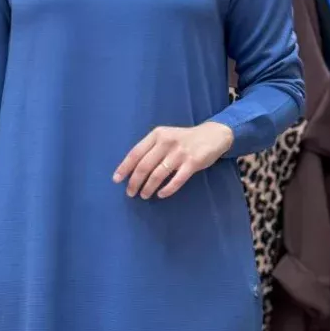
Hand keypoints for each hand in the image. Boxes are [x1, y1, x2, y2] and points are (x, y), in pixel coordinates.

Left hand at [114, 121, 234, 199]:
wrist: (212, 135)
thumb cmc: (183, 139)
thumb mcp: (165, 137)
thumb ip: (151, 149)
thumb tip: (131, 169)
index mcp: (157, 135)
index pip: (136, 153)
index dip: (125, 168)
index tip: (116, 180)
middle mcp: (166, 142)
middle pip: (144, 166)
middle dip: (135, 182)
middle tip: (131, 193)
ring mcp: (180, 153)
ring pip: (158, 174)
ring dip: (148, 187)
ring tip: (144, 195)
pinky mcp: (193, 163)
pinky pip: (176, 180)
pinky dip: (167, 189)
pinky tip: (161, 194)